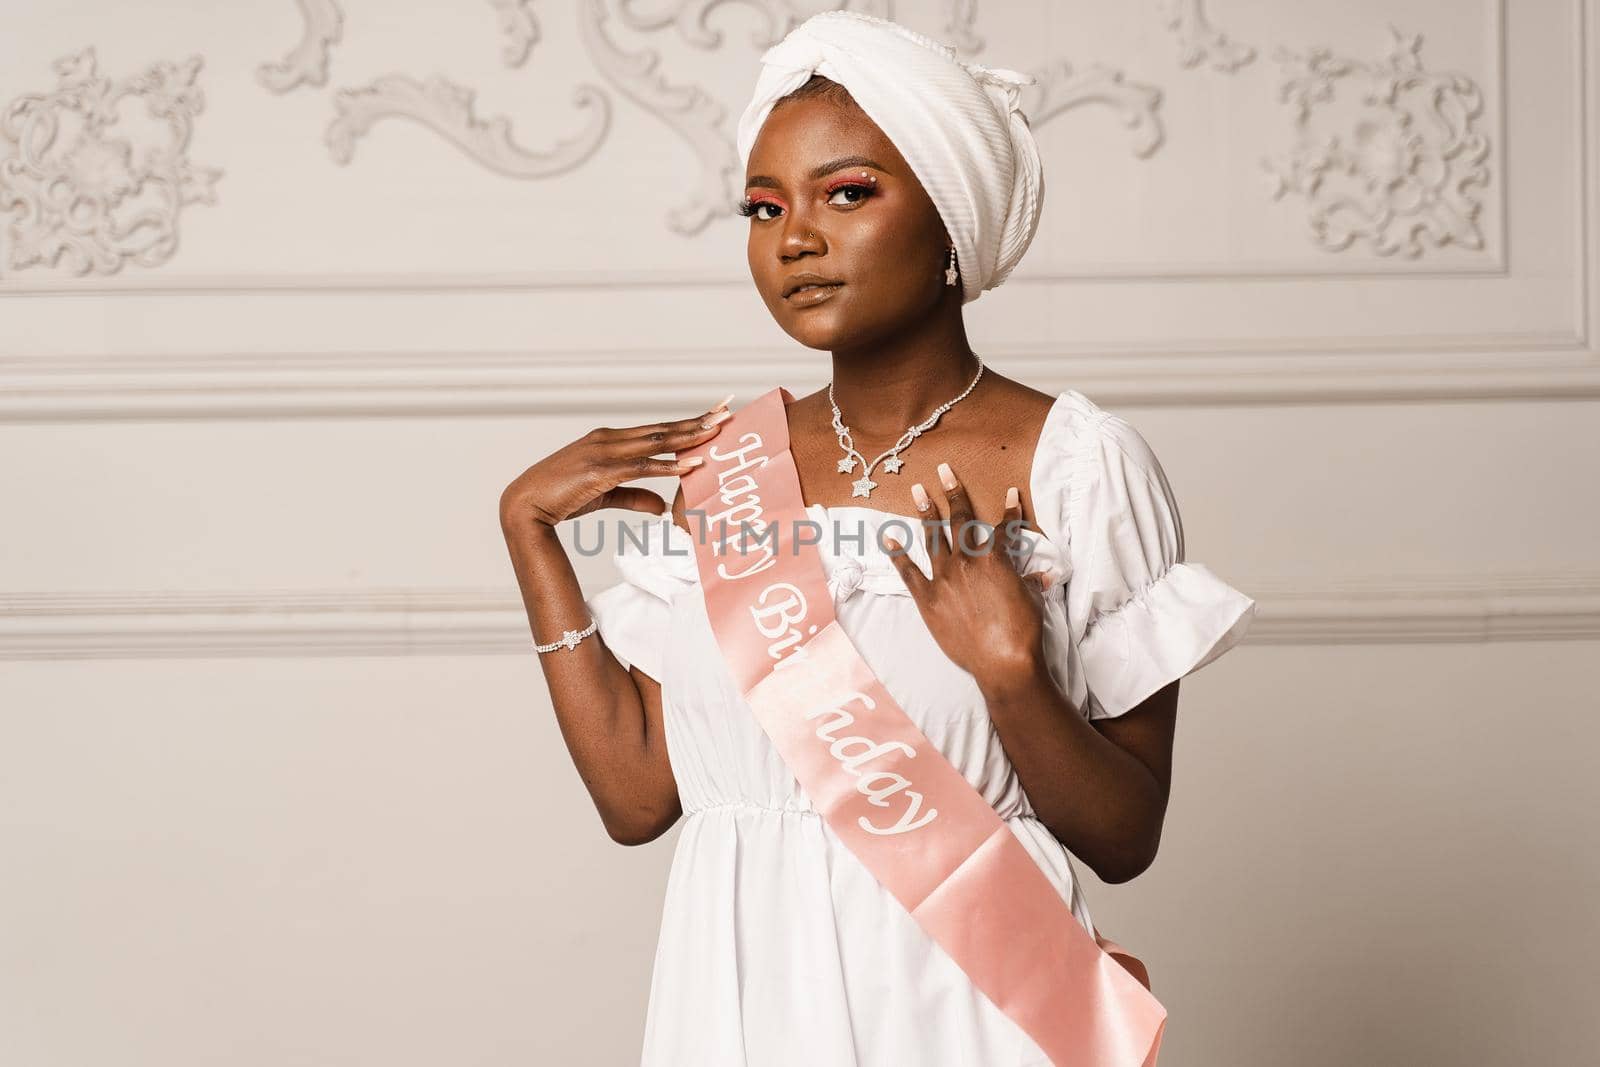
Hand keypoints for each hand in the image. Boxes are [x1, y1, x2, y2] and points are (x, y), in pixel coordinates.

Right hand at [498, 395, 734, 530]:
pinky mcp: (600, 470)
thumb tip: (663, 506)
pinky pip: (641, 466)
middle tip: (727, 412)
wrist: (525, 505)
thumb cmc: (561, 497)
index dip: (686, 423)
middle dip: (696, 421)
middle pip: (662, 428)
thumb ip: (635, 496)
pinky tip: (692, 464)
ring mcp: (603, 451)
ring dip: (689, 436)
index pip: (656, 429)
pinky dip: (669, 465)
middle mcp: (608, 438)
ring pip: (655, 441)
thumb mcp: (604, 495)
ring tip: (717, 432)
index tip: (713, 416)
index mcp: (609, 440)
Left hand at [880, 461, 1048, 689]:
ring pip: (932, 537)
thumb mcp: (1032, 601)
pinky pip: (908, 571)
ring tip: (917, 492)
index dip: (1009, 510)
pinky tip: (888, 537)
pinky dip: (897, 553)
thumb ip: (1030, 582)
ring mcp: (944, 578)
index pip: (1004, 528)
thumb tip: (1042, 577)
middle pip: (958, 520)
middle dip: (952, 492)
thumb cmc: (1022, 632)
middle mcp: (967, 561)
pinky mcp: (927, 598)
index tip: (1010, 493)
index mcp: (994, 559)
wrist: (1002, 662)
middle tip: (943, 471)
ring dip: (924, 512)